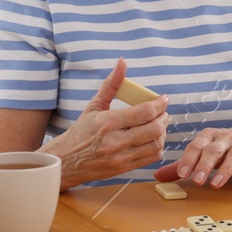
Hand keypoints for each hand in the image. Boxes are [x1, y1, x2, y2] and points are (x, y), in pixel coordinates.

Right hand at [45, 59, 168, 187]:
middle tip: (164, 112)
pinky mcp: (124, 168)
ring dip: (163, 133)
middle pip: (154, 129)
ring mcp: (120, 157)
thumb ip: (111, 84)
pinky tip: (153, 139)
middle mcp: (115, 141)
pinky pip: (151, 158)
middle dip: (164, 118)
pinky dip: (158, 147)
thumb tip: (122, 62)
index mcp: (107, 122)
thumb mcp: (94, 106)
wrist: (67, 160)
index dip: (159, 104)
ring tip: (159, 125)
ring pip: (155, 145)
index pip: (144, 112)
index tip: (163, 99)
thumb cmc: (81, 131)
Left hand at [156, 123, 231, 191]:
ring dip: (225, 170)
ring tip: (216, 184)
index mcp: (210, 136)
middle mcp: (227, 138)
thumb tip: (157, 176)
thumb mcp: (206, 151)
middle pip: (214, 150)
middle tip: (196, 181)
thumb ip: (185, 164)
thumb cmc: (226, 146)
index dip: (189, 159)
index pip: (197, 145)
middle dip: (205, 165)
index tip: (182, 173)